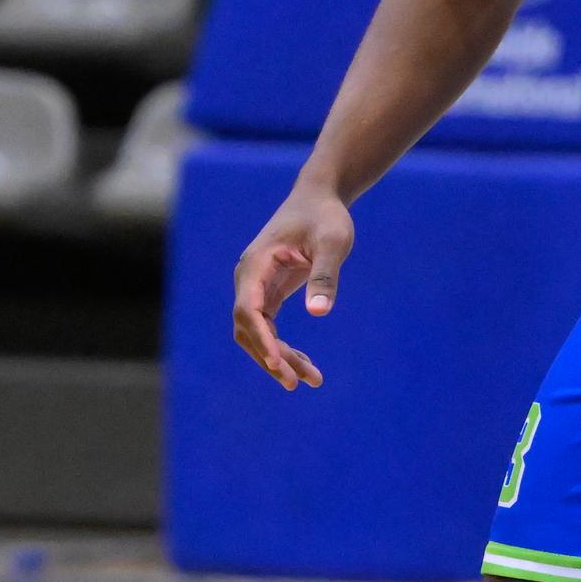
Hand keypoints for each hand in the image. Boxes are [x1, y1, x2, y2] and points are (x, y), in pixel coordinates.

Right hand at [232, 183, 355, 389]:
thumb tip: (319, 313)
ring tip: (310, 380)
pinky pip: (268, 329)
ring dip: (278, 358)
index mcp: (256, 264)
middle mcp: (249, 279)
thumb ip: (324, 275)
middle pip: (249, 328)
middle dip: (271, 357)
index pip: (248, 310)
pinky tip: (305, 365)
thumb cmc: (325, 216)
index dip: (262, 340)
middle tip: (300, 382)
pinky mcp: (268, 294)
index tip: (279, 364)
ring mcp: (256, 287)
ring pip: (257, 333)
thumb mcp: (332, 242)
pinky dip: (283, 348)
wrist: (318, 199)